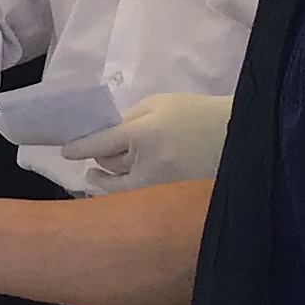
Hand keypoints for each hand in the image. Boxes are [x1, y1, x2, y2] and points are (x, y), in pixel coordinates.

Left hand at [62, 92, 233, 188]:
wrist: (239, 137)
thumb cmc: (196, 114)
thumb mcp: (159, 105)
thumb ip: (128, 119)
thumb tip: (102, 136)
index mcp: (143, 134)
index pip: (99, 144)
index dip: (78, 147)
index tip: (66, 151)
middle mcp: (147, 165)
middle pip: (109, 165)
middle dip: (98, 160)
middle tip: (90, 159)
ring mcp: (159, 187)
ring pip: (120, 189)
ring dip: (104, 182)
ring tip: (95, 178)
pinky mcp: (170, 200)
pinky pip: (138, 199)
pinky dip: (125, 195)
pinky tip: (119, 189)